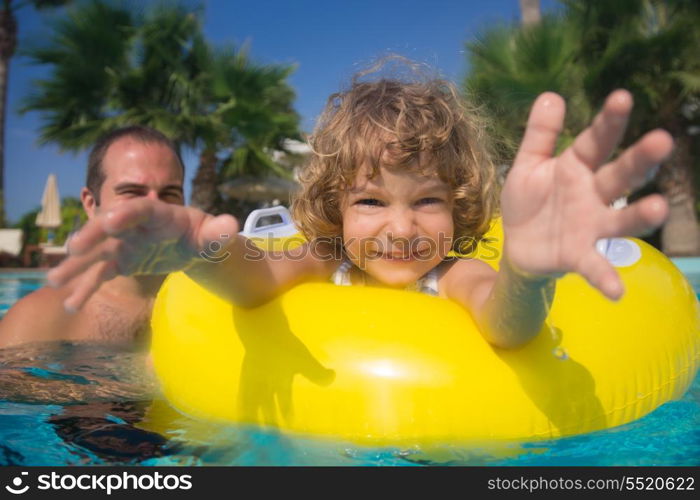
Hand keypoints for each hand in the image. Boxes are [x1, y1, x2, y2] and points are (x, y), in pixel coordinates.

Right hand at [46, 199, 238, 310]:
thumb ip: (220, 232)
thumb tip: (231, 227)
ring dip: (76, 266)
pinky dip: (85, 289)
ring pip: (97, 253)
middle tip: (74, 248)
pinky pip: (99, 275)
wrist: (190, 246)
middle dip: (92, 236)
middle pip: (109, 228)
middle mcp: (133, 226)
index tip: (111, 220)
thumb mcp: (213, 234)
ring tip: (55, 281)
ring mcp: (123, 244)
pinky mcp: (119, 262)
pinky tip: (71, 305)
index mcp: (158, 214)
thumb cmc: (202, 235)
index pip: (140, 209)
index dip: (126, 213)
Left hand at [501, 90, 671, 299]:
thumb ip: (539, 135)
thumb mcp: (527, 165)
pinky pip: (596, 266)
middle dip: (639, 159)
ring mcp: (590, 226)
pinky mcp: (579, 256)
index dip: (608, 121)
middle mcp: (591, 194)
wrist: (516, 244)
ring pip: (620, 219)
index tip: (622, 97)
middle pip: (619, 175)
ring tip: (659, 207)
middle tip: (662, 140)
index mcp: (576, 167)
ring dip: (640, 214)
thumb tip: (550, 94)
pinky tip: (617, 291)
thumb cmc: (529, 200)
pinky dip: (606, 277)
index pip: (595, 141)